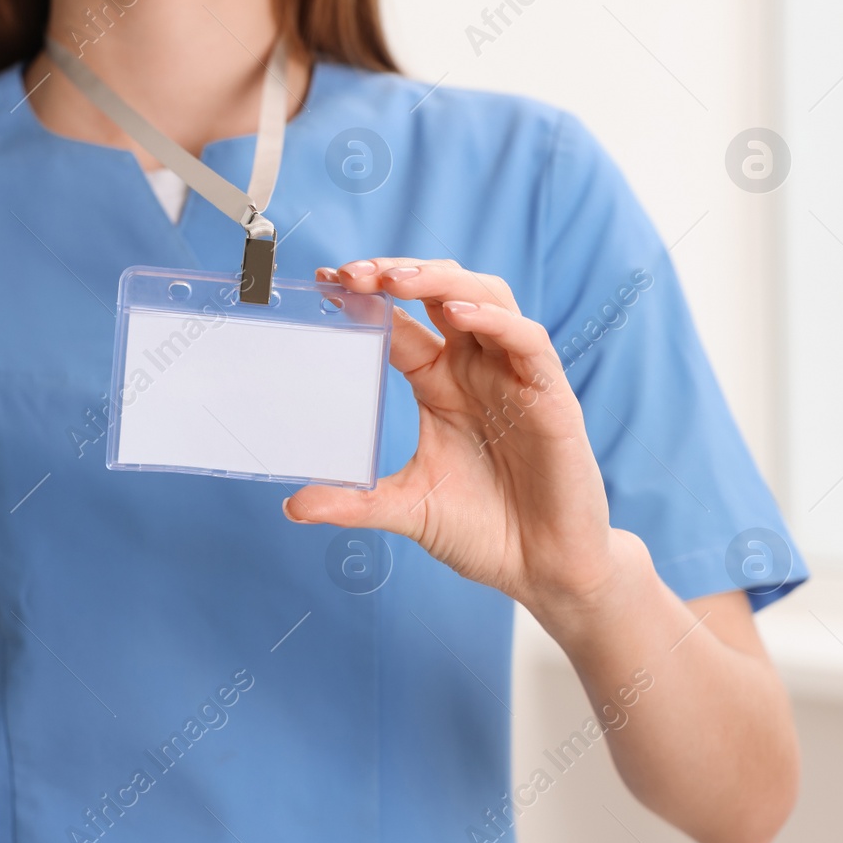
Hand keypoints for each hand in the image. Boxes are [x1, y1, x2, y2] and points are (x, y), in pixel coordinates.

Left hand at [285, 258, 621, 615]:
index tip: (326, 280)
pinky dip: (494, 321)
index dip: (367, 297)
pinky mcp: (550, 397)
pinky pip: (527, 342)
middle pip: (440, 293)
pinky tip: (459, 315)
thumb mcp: (406, 509)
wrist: (543, 569)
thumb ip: (354, 502)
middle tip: (352, 273)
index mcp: (440, 383)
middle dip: (398, 273)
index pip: (401, 321)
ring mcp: (514, 378)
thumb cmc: (484, 531)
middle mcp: (476, 370)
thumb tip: (292, 506)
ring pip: (485, 299)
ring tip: (396, 280)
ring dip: (441, 281)